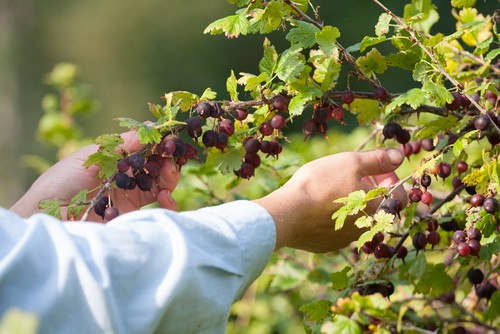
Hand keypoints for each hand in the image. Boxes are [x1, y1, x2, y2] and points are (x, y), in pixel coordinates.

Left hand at [10, 131, 180, 219]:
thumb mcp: (91, 156)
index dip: (159, 144)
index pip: (145, 150)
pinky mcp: (132, 216)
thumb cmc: (61, 180)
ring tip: (169, 172)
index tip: (170, 139)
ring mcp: (130, 197)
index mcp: (116, 160)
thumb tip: (151, 126)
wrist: (47, 214)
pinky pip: (158, 209)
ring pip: (162, 185)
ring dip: (171, 177)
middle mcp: (126, 178)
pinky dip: (168, 201)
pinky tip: (164, 195)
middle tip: (172, 155)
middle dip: (168, 159)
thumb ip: (121, 144)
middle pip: (157, 167)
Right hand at [254, 148, 406, 252]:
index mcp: (378, 209)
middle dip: (370, 190)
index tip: (374, 169)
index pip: (401, 197)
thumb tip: (399, 156)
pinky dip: (333, 217)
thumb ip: (378, 160)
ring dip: (352, 204)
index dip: (390, 179)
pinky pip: (336, 229)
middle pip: (377, 208)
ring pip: (357, 219)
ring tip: (332, 190)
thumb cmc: (321, 185)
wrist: (287, 214)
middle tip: (351, 176)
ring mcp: (345, 240)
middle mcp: (366, 229)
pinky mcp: (326, 245)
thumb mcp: (351, 162)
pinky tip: (317, 206)